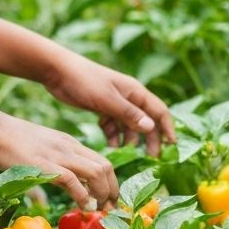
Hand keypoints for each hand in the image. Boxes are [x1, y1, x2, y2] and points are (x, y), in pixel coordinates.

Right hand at [0, 112, 117, 206]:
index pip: (102, 161)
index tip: (109, 199)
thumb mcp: (40, 150)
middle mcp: (70, 148)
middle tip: (110, 208)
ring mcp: (59, 155)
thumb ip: (51, 165)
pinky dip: (82, 195)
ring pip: (96, 172)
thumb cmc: (10, 141)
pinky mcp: (45, 164)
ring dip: (102, 193)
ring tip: (99, 209)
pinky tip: (84, 206)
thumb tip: (48, 192)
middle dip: (112, 190)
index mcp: (70, 144)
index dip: (110, 182)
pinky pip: (72, 180)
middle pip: (105, 167)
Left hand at [42, 52, 174, 153]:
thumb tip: (151, 127)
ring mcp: (115, 103)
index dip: (167, 128)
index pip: (159, 111)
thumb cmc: (85, 81)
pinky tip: (109, 144)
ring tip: (123, 152)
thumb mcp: (108, 99)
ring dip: (129, 139)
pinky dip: (113, 135)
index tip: (171, 145)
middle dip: (150, 139)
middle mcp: (129, 97)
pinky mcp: (102, 108)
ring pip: (129, 125)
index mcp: (135, 92)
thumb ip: (129, 114)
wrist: (57, 71)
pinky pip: (113, 125)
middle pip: (146, 121)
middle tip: (151, 158)